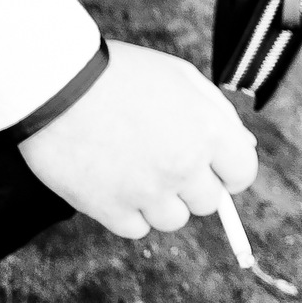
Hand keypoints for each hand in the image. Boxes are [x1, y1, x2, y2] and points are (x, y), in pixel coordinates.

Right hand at [18, 40, 256, 238]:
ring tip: (132, 162)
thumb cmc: (118, 73)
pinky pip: (137, 229)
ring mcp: (148, 192)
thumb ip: (217, 112)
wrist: (57, 81)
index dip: (226, 168)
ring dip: (159, 199)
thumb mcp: (178, 76)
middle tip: (160, 152)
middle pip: (209, 201)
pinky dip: (128, 210)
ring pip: (173, 220)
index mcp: (206, 129)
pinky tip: (113, 176)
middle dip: (191, 182)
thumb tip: (244, 148)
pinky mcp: (113, 211)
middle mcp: (183, 166)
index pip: (242, 173)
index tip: (208, 162)